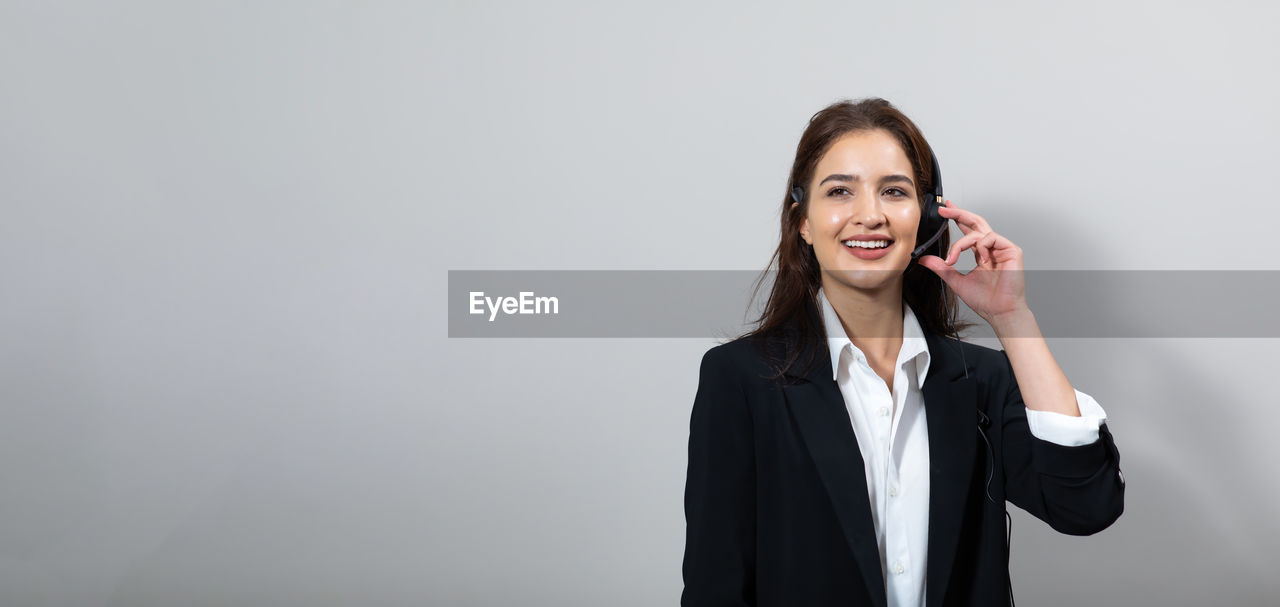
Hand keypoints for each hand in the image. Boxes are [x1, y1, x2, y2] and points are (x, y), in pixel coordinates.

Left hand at [916, 199, 1028, 322]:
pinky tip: (980, 260)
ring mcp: (1002, 248)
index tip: (944, 210)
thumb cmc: (984, 300)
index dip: (957, 218)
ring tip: (953, 258)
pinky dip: (980, 246)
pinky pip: (990, 238)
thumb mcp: (955, 280)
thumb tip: (924, 259)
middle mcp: (991, 248)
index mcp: (980, 253)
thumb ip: (941, 268)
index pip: (968, 230)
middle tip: (944, 209)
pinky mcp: (1011, 250)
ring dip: (961, 242)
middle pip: (975, 222)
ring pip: (978, 231)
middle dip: (959, 213)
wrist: (999, 312)